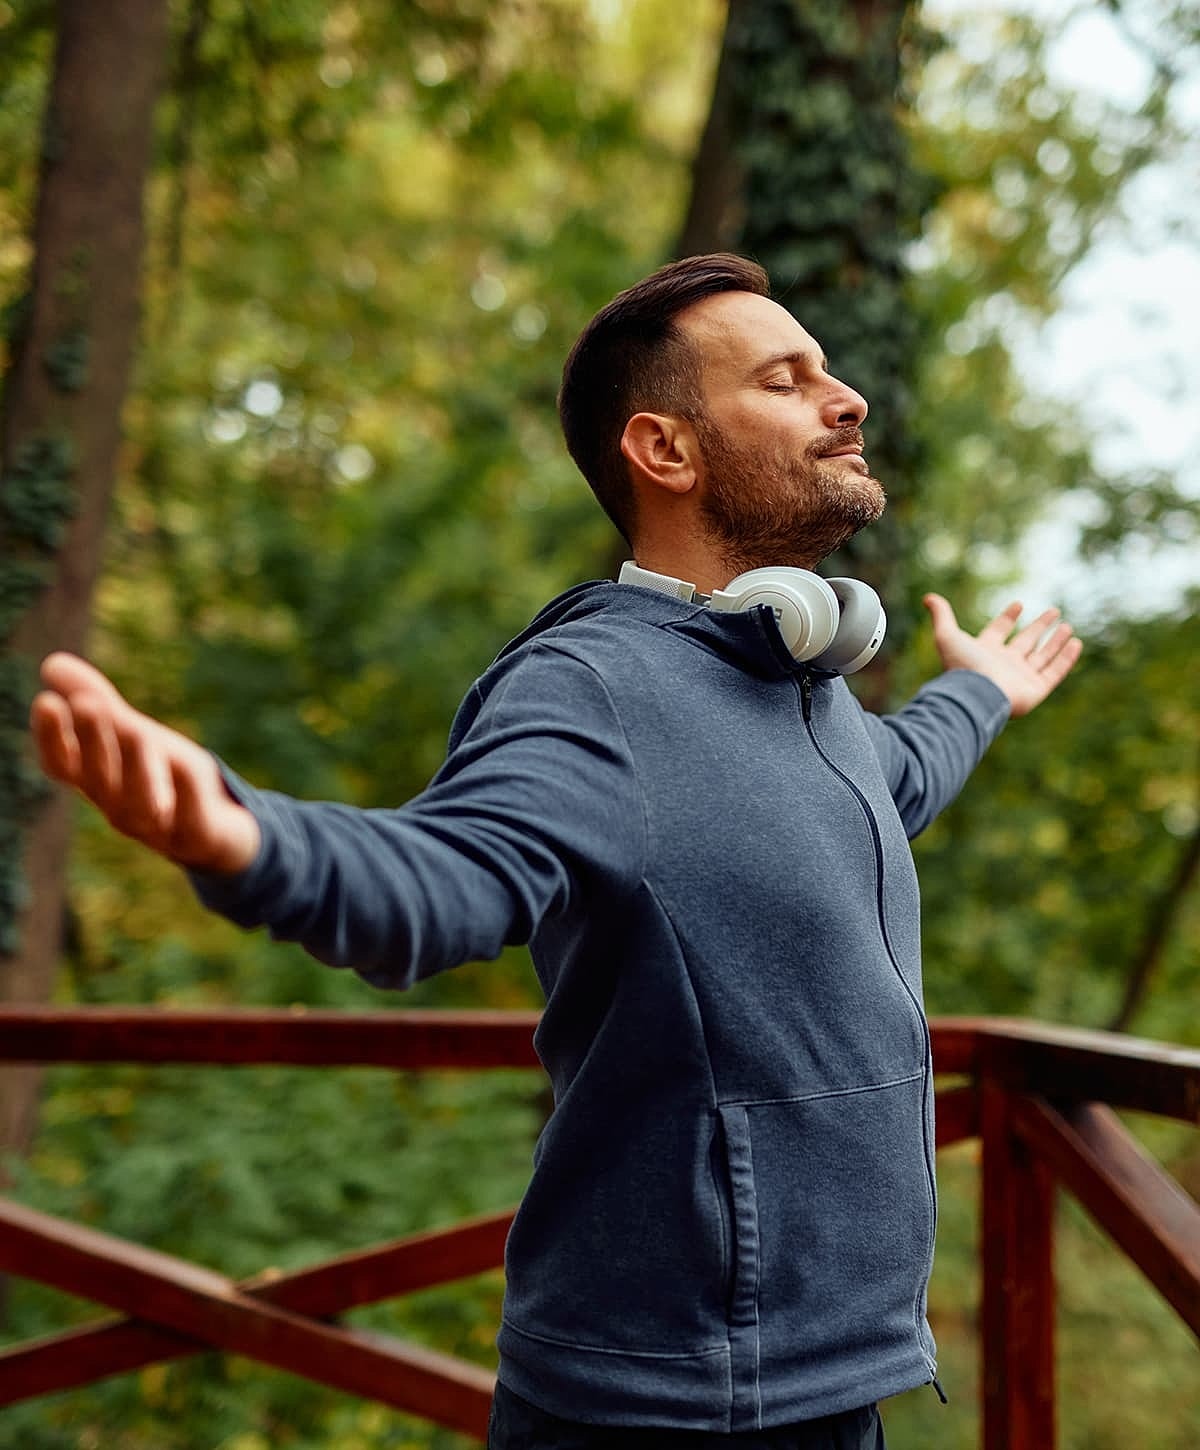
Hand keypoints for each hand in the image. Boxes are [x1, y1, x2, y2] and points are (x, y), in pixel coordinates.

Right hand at [30, 653, 260, 872]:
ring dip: (136, 767)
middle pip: (100, 778)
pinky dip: (187, 794)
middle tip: (87, 704)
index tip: (46, 701)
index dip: (51, 738)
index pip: (63, 765)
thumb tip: (51, 661)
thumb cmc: (165, 781)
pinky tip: (187, 767)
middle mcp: (119, 808)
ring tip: (136, 730)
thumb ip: (97, 703)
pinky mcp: (200, 836)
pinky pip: (191, 819)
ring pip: (141, 802)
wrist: (220, 835)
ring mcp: (159, 827)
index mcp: (99, 783)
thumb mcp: (132, 737)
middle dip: (94, 742)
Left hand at [923, 594, 1081, 717]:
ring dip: (1055, 641)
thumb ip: (941, 615)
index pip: (998, 632)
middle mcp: (1004, 665)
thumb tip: (928, 597)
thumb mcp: (947, 636)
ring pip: (1042, 656)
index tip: (1018, 604)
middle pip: (1025, 642)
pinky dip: (1065, 658)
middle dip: (1039, 627)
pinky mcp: (1036, 690)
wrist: (976, 696)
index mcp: (984, 652)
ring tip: (1068, 626)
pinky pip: (1055, 672)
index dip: (1008, 618)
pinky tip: (1075, 643)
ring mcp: (1021, 678)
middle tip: (1054, 611)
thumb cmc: (962, 667)